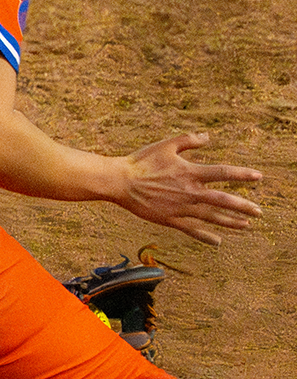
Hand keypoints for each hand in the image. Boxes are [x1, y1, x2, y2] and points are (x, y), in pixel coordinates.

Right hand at [117, 133, 261, 245]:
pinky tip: (218, 241)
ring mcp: (180, 207)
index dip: (242, 175)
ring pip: (211, 217)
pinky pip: (191, 229)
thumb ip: (189, 140)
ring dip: (231, 222)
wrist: (119, 181)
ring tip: (246, 226)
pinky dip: (205, 236)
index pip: (223, 173)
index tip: (258, 177)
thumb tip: (208, 137)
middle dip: (243, 206)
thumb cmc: (141, 161)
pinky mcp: (169, 219)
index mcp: (190, 172)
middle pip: (223, 200)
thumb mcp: (166, 145)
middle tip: (259, 212)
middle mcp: (189, 192)